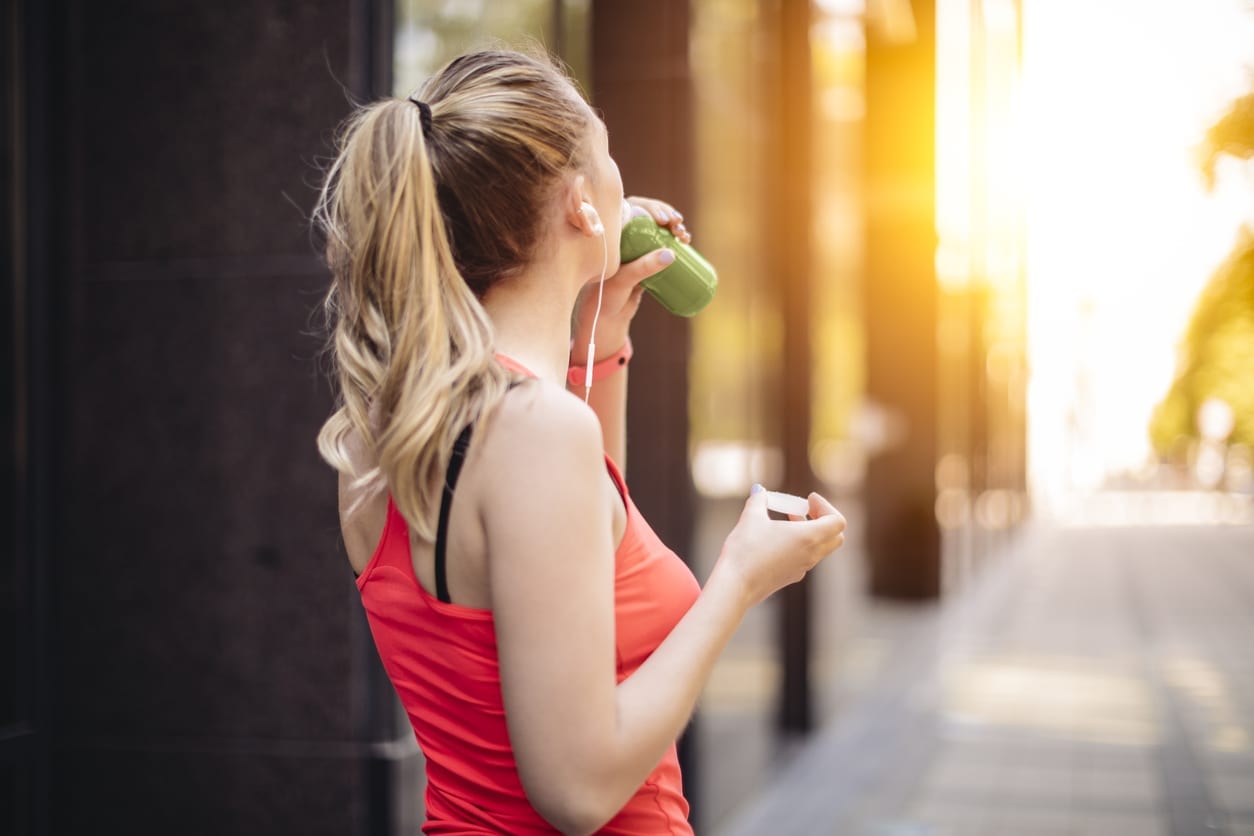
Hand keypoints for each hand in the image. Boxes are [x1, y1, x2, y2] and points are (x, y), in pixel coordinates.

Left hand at [570, 196, 690, 359]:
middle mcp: (624, 236)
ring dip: (674, 227)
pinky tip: (685, 239)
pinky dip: (674, 240)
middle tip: (679, 227)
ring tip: (685, 236)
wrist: (607, 317)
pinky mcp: (646, 260)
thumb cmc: (607, 295)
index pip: (633, 208)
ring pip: (658, 230)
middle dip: (668, 217)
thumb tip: (672, 254)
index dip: (652, 207)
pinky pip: (662, 245)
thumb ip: (644, 267)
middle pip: (649, 217)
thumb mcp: (625, 279)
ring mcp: (636, 247)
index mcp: (612, 232)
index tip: (665, 219)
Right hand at [714, 488, 846, 608]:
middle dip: (824, 520)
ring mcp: (802, 568)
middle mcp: (811, 555)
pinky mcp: (790, 576)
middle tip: (804, 510)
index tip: (808, 500)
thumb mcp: (751, 518)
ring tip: (785, 521)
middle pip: (835, 537)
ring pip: (820, 548)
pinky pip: (805, 558)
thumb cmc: (746, 550)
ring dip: (809, 531)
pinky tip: (774, 540)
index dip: (826, 506)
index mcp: (809, 538)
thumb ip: (758, 500)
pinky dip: (798, 545)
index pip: (837, 522)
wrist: (735, 586)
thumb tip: (758, 490)